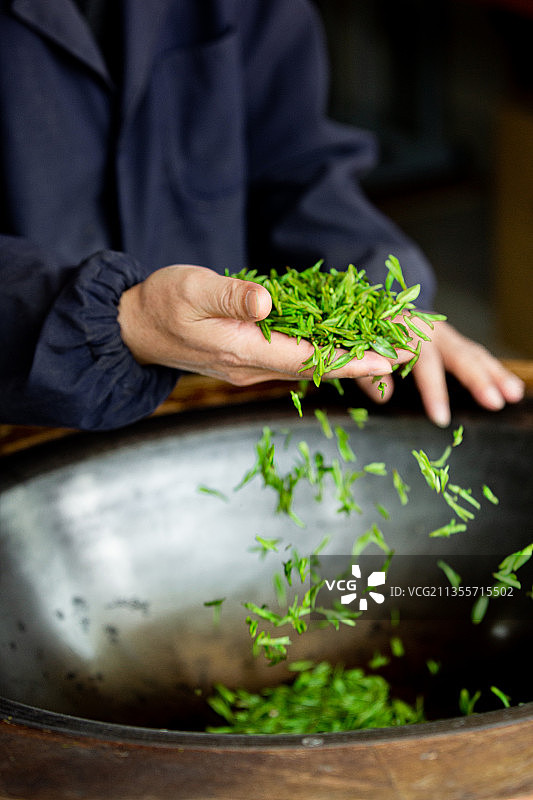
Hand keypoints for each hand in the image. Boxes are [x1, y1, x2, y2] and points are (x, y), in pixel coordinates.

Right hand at [117, 264, 409, 384]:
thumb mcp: (191, 288)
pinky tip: (344, 343)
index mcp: (242, 350)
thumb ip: (230, 295)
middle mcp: (252, 366)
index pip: (309, 357)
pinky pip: (295, 358)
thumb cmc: (161, 303)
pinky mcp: (248, 358)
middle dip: (363, 361)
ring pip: (309, 364)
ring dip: (347, 358)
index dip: (350, 357)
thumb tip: (267, 302)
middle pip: (317, 366)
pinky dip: (324, 352)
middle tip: (406, 352)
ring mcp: (251, 366)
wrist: (136, 328)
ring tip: (386, 348)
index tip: (389, 357)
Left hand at [356, 320, 524, 425]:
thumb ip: (366, 374)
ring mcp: (445, 335)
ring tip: (514, 394)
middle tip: (494, 402)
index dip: (433, 390)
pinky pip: (476, 355)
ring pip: (473, 354)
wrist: (377, 311)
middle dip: (477, 379)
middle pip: (457, 354)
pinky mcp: (454, 342)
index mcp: (404, 330)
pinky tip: (512, 387)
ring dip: (495, 374)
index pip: (422, 361)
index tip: (441, 417)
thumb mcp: (357, 353)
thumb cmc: (366, 338)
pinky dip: (494, 370)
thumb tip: (383, 398)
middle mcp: (429, 329)